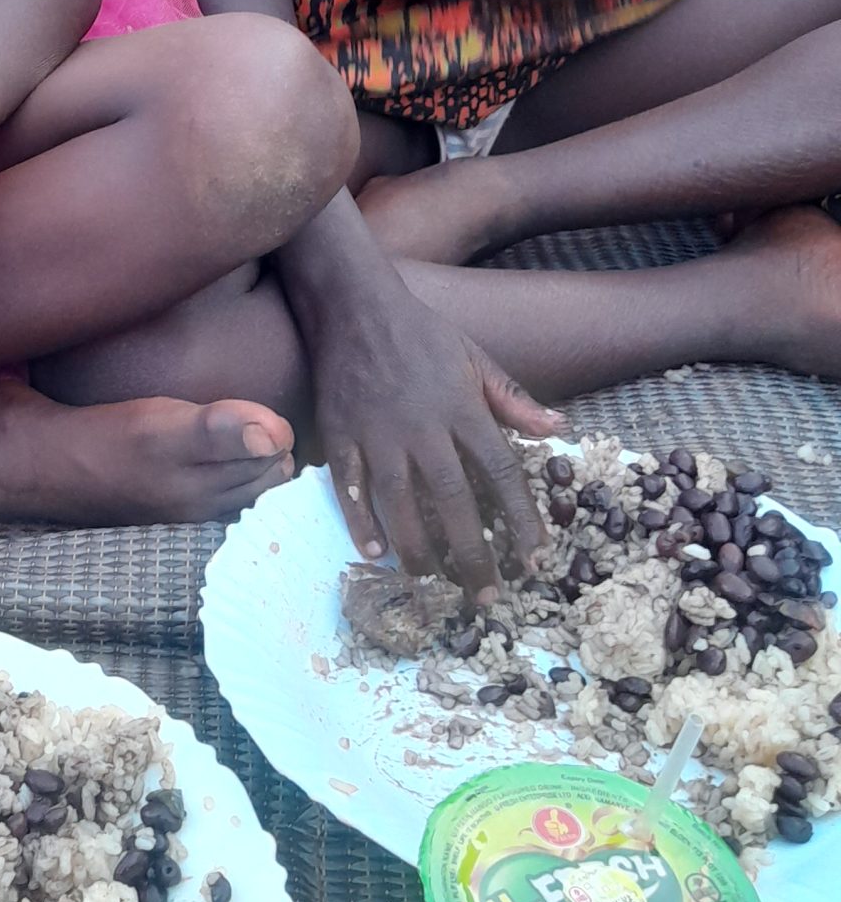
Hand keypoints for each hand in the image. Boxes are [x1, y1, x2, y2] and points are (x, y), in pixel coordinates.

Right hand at [316, 272, 561, 596]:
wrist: (352, 304)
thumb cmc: (421, 333)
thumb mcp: (476, 357)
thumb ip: (514, 399)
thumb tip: (561, 429)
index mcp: (462, 408)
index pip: (501, 474)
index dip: (521, 520)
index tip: (535, 560)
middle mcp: (423, 427)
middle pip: (454, 502)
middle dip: (472, 554)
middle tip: (486, 597)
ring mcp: (377, 433)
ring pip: (400, 504)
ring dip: (418, 549)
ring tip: (432, 584)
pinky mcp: (340, 434)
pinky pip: (349, 487)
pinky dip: (360, 522)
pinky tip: (375, 554)